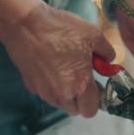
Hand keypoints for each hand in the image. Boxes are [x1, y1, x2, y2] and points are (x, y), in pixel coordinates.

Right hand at [0, 4, 114, 116]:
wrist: (25, 24)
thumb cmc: (60, 29)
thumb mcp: (93, 35)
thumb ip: (106, 52)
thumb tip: (108, 60)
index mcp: (80, 84)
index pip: (91, 110)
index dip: (97, 101)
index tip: (97, 87)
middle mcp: (61, 93)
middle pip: (75, 109)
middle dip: (81, 98)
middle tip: (82, 77)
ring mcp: (43, 91)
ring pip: (60, 103)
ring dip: (66, 93)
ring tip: (66, 69)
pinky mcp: (31, 85)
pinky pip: (46, 92)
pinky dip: (51, 85)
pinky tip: (51, 66)